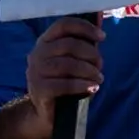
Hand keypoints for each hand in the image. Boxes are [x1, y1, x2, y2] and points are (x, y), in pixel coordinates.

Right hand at [0, 16, 103, 138]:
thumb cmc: (65, 83)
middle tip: (100, 65)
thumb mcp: (74, 62)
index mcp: (46, 42)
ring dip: (88, 70)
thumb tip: (100, 35)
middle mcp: (37, 54)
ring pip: (66, 65)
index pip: (63, 25)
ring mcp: (35, 72)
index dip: (84, 28)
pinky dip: (82, 85)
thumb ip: (83, 49)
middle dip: (90, 54)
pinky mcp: (39, 90)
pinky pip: (63, 84)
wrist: (47, 112)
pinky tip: (92, 88)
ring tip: (98, 78)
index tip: (102, 37)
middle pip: (68, 45)